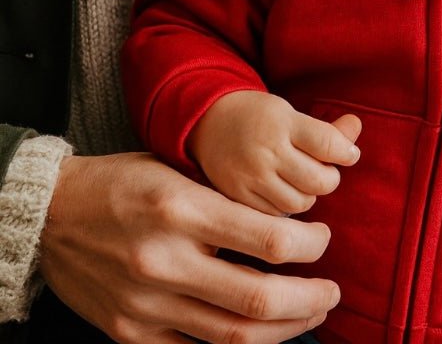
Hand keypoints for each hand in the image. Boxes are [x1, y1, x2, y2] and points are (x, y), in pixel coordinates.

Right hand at [39, 152, 340, 343]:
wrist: (53, 215)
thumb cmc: (126, 182)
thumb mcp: (180, 170)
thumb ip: (231, 197)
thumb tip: (292, 217)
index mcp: (184, 208)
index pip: (270, 239)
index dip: (311, 245)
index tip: (323, 239)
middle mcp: (166, 260)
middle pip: (260, 298)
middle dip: (309, 298)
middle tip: (333, 291)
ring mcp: (147, 304)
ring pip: (234, 335)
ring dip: (285, 329)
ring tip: (310, 314)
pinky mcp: (131, 334)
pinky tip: (262, 333)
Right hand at [189, 91, 361, 215]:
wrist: (208, 122)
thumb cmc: (259, 117)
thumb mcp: (291, 113)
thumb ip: (326, 129)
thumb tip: (357, 127)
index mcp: (282, 123)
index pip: (328, 143)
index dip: (346, 151)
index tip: (349, 154)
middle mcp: (266, 151)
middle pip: (319, 180)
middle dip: (328, 178)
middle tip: (322, 171)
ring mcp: (250, 177)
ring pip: (301, 203)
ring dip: (308, 195)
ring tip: (300, 182)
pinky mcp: (236, 198)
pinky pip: (276, 216)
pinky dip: (285, 209)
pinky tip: (279, 193)